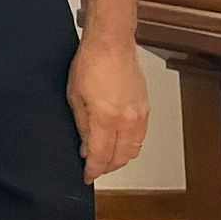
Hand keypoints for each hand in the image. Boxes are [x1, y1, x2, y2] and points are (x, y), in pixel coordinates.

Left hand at [67, 40, 149, 183]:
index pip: (101, 156)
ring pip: (133, 150)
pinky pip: (140, 137)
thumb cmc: (90, 63)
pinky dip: (130, 145)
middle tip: (95, 168)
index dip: (93, 170)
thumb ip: (82, 125)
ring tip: (106, 158)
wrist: (111, 44)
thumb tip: (86, 147)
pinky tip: (119, 143)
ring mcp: (140, 115)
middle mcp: (127, 120)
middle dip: (107, 167)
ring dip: (120, 158)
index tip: (87, 176)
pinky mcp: (146, 108)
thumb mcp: (74, 96)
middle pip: (121, 158)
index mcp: (106, 118)